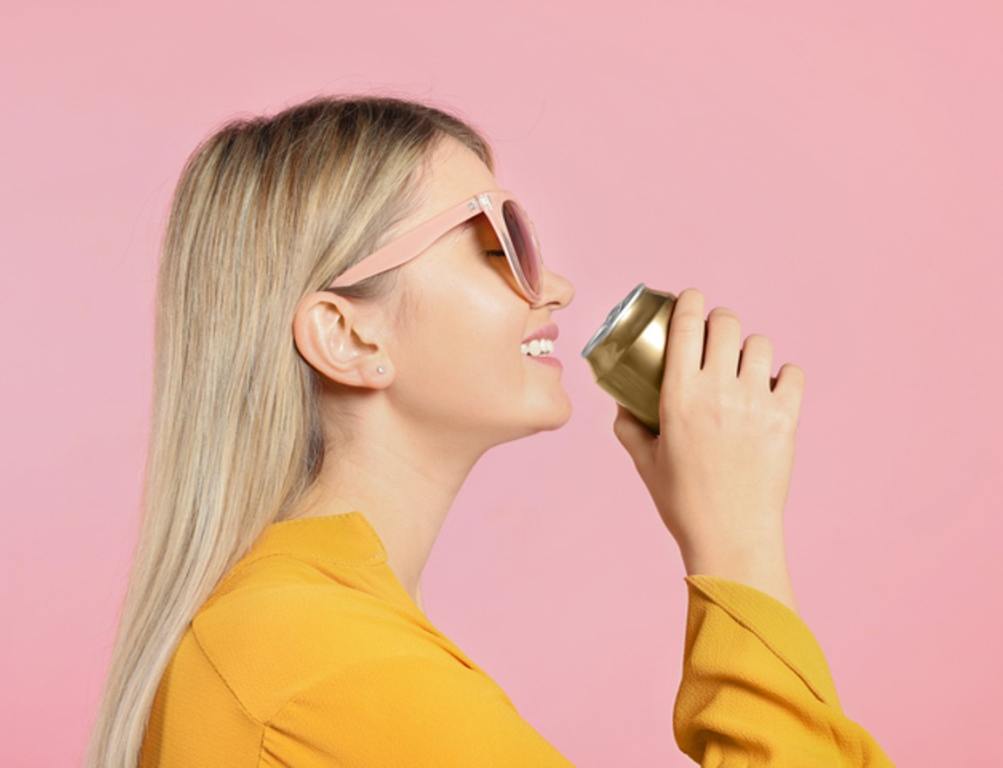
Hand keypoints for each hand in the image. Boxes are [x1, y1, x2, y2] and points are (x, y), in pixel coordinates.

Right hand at [612, 288, 805, 609]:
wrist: (730, 537)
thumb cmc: (682, 502)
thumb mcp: (644, 461)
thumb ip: (627, 426)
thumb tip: (622, 401)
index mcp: (679, 395)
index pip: (688, 323)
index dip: (690, 300)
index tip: (690, 299)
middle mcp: (717, 390)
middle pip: (726, 323)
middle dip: (719, 320)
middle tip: (715, 334)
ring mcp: (755, 403)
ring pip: (760, 343)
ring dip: (749, 348)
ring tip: (744, 364)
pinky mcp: (785, 419)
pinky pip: (792, 374)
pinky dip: (783, 376)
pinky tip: (771, 387)